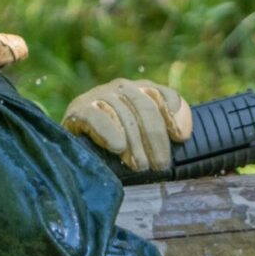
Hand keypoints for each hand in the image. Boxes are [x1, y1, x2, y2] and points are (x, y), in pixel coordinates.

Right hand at [61, 79, 192, 171]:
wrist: (72, 151)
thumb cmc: (115, 150)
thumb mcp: (143, 142)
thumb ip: (163, 135)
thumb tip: (182, 135)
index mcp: (141, 91)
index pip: (163, 95)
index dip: (176, 114)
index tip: (180, 138)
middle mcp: (121, 88)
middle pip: (145, 107)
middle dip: (155, 138)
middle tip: (160, 165)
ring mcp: (99, 95)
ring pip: (123, 114)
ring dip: (135, 143)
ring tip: (140, 166)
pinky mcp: (78, 109)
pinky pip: (96, 116)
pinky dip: (108, 131)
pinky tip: (117, 147)